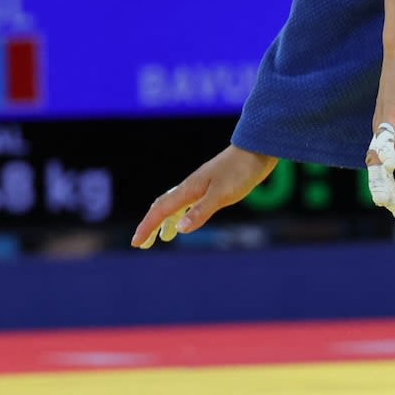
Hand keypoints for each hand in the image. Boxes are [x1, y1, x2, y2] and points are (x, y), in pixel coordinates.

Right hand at [131, 145, 277, 247]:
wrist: (258, 150)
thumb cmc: (241, 171)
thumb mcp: (222, 194)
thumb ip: (200, 211)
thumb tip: (178, 229)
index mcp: (189, 189)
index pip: (160, 211)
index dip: (147, 227)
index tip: (136, 243)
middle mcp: (190, 187)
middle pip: (163, 207)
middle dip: (151, 225)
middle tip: (142, 244)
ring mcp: (201, 185)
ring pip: (175, 204)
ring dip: (166, 220)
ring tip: (163, 237)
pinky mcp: (212, 185)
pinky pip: (188, 201)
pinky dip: (181, 213)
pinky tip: (188, 217)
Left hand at [369, 45, 394, 217]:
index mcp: (394, 132)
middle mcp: (384, 131)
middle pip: (383, 169)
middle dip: (388, 191)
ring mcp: (385, 122)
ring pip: (378, 157)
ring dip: (380, 179)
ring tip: (384, 200)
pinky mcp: (390, 111)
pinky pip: (386, 135)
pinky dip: (384, 151)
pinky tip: (388, 164)